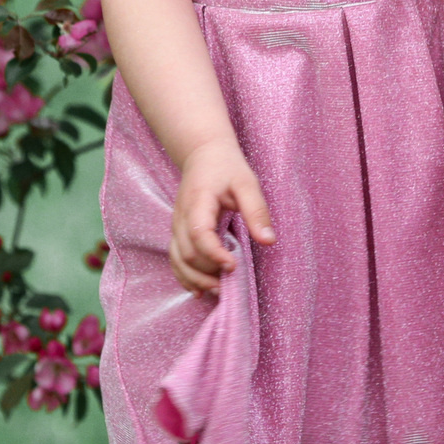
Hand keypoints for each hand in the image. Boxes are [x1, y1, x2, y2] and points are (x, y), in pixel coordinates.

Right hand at [169, 138, 275, 293]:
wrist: (203, 153)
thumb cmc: (227, 167)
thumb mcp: (247, 183)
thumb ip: (256, 211)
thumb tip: (269, 241)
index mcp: (198, 203)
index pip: (199, 234)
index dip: (214, 254)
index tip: (233, 265)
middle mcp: (181, 217)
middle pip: (186, 254)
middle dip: (206, 273)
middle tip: (229, 283)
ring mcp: (176, 225)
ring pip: (177, 260)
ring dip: (194, 279)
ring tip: (217, 290)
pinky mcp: (177, 231)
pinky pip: (174, 258)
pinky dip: (184, 276)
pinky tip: (198, 289)